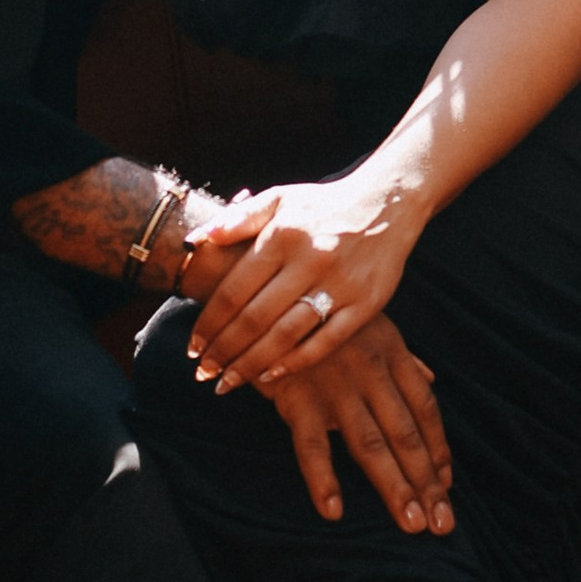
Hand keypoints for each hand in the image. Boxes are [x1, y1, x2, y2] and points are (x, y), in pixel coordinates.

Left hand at [186, 175, 418, 390]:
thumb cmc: (323, 205)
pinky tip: (271, 377)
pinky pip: (326, 342)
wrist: (388, 203)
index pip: (234, 290)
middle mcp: (309, 261)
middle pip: (255, 318)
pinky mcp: (366, 304)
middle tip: (203, 373)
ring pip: (286, 335)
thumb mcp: (279, 198)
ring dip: (252, 364)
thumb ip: (236, 219)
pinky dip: (296, 362)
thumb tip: (194, 241)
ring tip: (228, 382)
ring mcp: (339, 285)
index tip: (192, 347)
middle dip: (224, 351)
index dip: (209, 323)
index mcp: (282, 236)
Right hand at [271, 314, 453, 534]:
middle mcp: (371, 371)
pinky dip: (323, 479)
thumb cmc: (323, 313)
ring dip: (394, 487)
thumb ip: (403, 359)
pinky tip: (334, 511)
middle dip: (426, 482)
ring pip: (371, 445)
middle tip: (442, 523)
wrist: (266, 291)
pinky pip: (311, 446)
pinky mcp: (297, 398)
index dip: (438, 449)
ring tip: (411, 522)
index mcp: (392, 353)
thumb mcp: (373, 324)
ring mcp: (335, 386)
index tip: (446, 485)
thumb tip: (431, 382)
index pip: (424, 409)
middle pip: (406, 435)